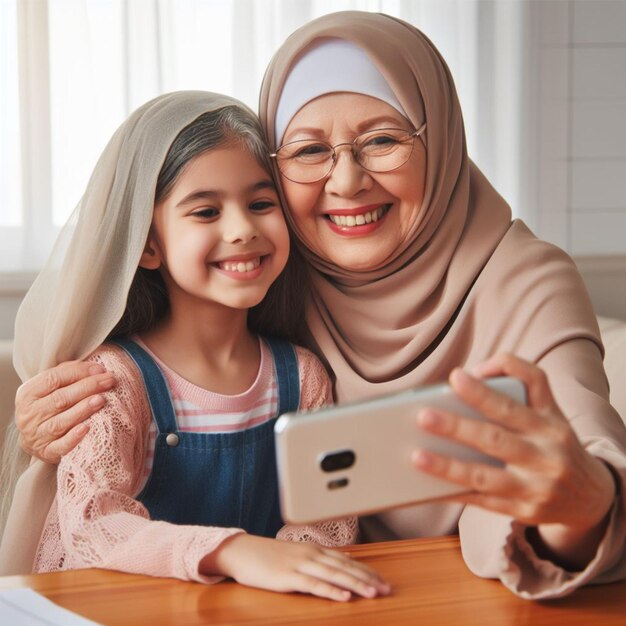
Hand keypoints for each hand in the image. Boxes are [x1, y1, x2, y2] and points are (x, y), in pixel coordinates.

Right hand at [15, 360, 116, 462]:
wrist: (35, 438)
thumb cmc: (49, 405)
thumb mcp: (50, 388)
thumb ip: (66, 374)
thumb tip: (93, 367)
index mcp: (28, 393)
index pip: (53, 378)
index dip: (78, 372)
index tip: (100, 369)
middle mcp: (29, 415)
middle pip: (60, 398)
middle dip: (88, 387)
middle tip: (109, 381)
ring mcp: (36, 435)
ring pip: (61, 421)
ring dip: (83, 409)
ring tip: (102, 399)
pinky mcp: (46, 452)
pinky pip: (61, 446)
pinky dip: (74, 438)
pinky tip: (88, 428)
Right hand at [201, 534, 390, 601]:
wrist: (242, 551)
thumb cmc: (268, 555)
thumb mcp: (298, 553)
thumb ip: (321, 557)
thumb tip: (344, 557)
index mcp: (315, 550)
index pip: (347, 560)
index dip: (366, 570)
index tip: (383, 581)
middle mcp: (311, 555)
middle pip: (345, 567)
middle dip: (368, 578)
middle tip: (387, 589)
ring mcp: (300, 565)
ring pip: (334, 575)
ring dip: (355, 584)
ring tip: (373, 593)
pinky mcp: (288, 577)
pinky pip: (313, 584)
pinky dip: (330, 591)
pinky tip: (344, 597)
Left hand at [412, 354, 615, 566]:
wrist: (592, 495)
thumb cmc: (554, 440)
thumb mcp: (550, 409)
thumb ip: (521, 383)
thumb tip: (477, 372)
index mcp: (550, 424)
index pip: (515, 404)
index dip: (486, 389)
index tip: (456, 376)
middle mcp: (546, 455)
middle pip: (496, 438)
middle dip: (457, 427)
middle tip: (423, 415)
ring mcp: (536, 487)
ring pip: (485, 476)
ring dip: (448, 466)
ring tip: (416, 455)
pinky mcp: (524, 512)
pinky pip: (482, 502)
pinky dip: (454, 492)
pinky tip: (428, 486)